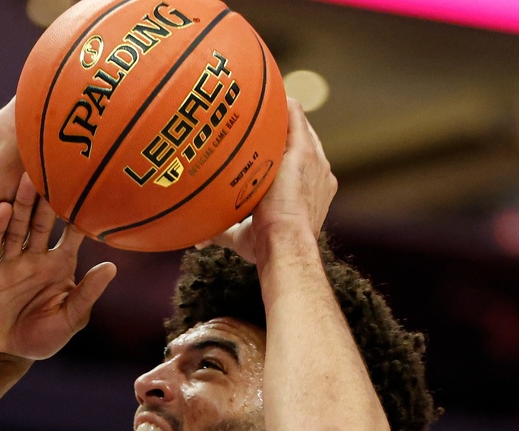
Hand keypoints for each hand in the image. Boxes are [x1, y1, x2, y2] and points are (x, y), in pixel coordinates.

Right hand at [0, 173, 116, 359]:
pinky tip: (1, 210)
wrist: (4, 352)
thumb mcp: (69, 319)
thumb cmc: (42, 335)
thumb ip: (87, 294)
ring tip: (26, 182)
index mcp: (58, 264)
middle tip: (52, 170)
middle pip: (40, 222)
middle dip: (45, 199)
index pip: (71, 233)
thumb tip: (112, 267)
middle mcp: (33, 256)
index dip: (78, 213)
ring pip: (16, 228)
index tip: (88, 188)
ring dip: (21, 206)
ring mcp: (7, 262)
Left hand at [201, 98, 336, 262]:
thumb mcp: (243, 237)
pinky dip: (284, 106)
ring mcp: (314, 161)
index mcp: (311, 190)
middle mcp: (319, 172)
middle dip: (281, 132)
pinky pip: (296, 117)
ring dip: (281, 116)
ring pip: (299, 127)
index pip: (299, 162)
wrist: (285, 242)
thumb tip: (199, 240)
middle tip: (257, 124)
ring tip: (261, 102)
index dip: (282, 152)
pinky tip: (269, 95)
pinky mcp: (303, 152)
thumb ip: (223, 232)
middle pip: (302, 141)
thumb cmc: (267, 247)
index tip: (262, 148)